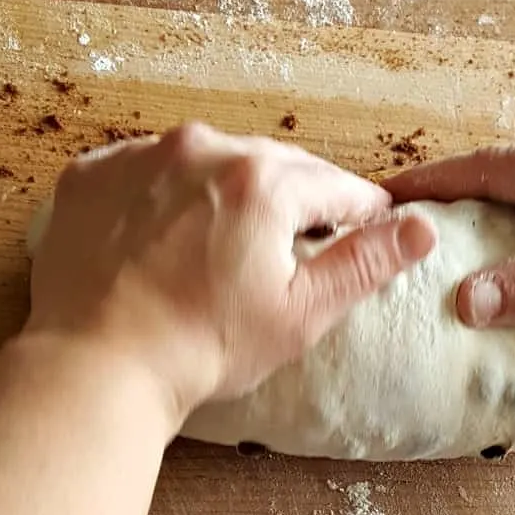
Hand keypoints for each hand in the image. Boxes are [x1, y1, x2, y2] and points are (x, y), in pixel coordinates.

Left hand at [27, 123, 434, 436]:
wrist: (92, 366)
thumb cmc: (204, 345)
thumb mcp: (301, 312)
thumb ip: (364, 262)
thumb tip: (422, 226)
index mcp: (262, 181)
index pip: (335, 186)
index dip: (359, 210)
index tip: (365, 226)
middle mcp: (202, 148)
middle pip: (274, 167)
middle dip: (291, 201)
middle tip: (290, 246)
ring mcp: (140, 156)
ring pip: (211, 161)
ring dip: (227, 191)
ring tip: (222, 243)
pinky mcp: (93, 174)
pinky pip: (148, 169)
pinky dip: (165, 193)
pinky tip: (163, 235)